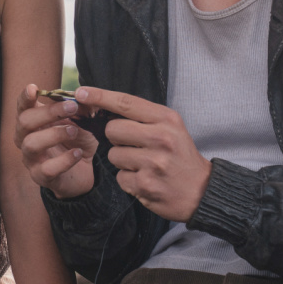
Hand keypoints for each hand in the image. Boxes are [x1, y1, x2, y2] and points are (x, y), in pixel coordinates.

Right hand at [15, 84, 99, 198]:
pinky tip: (78, 153)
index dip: (25, 97)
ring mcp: (31, 159)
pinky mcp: (41, 177)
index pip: (22, 107)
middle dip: (47, 112)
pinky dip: (64, 160)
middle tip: (71, 107)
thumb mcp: (82, 122)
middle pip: (24, 122)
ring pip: (31, 144)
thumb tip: (82, 96)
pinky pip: (47, 168)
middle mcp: (26, 139)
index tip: (33, 88)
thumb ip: (80, 109)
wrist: (84, 171)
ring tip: (74, 131)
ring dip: (54, 134)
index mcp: (32, 122)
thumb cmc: (77, 141)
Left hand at [75, 87, 212, 222]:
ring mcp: (152, 163)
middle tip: (135, 146)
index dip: (100, 96)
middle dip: (116, 138)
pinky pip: (120, 177)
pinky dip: (129, 179)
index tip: (81, 92)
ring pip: (113, 155)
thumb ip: (143, 117)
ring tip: (144, 165)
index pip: (126, 103)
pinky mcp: (145, 185)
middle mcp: (160, 138)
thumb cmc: (180, 155)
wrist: (201, 191)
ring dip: (123, 161)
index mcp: (166, 120)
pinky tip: (145, 179)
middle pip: (112, 129)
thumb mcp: (171, 127)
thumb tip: (105, 106)